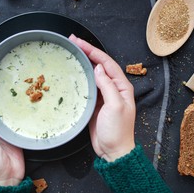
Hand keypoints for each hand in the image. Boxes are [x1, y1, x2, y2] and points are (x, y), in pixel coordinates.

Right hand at [69, 35, 135, 161]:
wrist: (113, 151)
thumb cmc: (117, 131)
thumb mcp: (115, 106)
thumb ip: (107, 86)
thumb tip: (98, 68)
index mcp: (122, 86)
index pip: (107, 63)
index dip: (93, 51)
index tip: (79, 42)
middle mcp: (114, 88)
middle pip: (99, 64)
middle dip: (87, 52)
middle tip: (72, 41)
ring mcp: (104, 95)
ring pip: (93, 73)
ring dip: (82, 62)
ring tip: (71, 52)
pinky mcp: (95, 103)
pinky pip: (87, 85)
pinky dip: (80, 77)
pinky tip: (72, 72)